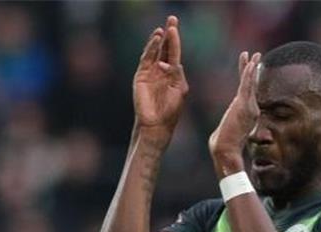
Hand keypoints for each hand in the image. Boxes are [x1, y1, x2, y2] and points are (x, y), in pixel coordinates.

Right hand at [133, 16, 188, 133]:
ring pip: (154, 51)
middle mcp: (160, 69)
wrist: (157, 124)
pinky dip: (151, 48)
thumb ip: (177, 73)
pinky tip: (156, 40)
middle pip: (164, 47)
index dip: (174, 39)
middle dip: (168, 34)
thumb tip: (172, 61)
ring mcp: (150, 72)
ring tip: (163, 29)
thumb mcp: (179, 89)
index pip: (173, 52)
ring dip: (158, 40)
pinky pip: (146, 59)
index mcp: (172, 73)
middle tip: (172, 18)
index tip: (175, 25)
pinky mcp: (141, 75)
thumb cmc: (170, 109)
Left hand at [208, 51, 261, 174]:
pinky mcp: (244, 106)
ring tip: (256, 55)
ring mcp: (249, 107)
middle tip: (257, 56)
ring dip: (253, 68)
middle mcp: (251, 109)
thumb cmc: (223, 146)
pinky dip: (250, 74)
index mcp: (247, 113)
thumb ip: (228, 127)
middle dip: (253, 70)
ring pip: (251, 83)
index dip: (250, 79)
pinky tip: (251, 63)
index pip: (248, 92)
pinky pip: (248, 86)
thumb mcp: (226, 132)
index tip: (250, 67)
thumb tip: (223, 132)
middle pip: (252, 85)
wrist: (226, 151)